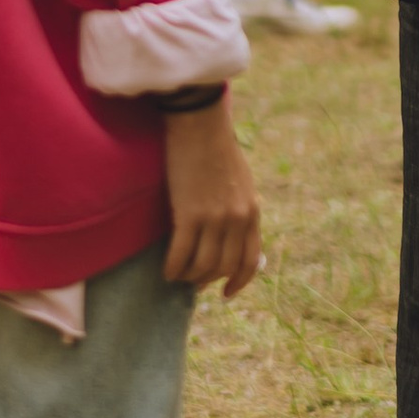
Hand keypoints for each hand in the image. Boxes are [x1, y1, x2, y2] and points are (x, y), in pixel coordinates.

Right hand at [161, 94, 261, 297]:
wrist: (199, 124)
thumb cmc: (216, 148)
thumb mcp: (242, 182)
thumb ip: (241, 209)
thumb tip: (233, 237)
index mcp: (252, 211)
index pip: (250, 260)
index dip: (238, 281)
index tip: (226, 293)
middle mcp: (237, 219)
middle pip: (224, 267)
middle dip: (207, 280)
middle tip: (192, 283)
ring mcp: (215, 218)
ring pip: (202, 265)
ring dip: (188, 277)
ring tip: (177, 276)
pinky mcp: (189, 214)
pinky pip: (181, 254)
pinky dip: (172, 268)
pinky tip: (166, 270)